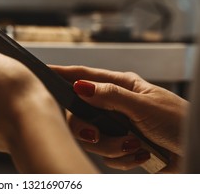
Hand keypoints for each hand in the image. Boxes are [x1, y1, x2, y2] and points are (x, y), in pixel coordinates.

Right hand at [50, 65, 188, 172]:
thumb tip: (82, 86)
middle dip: (89, 129)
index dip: (65, 74)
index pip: (86, 76)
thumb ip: (111, 96)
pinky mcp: (121, 146)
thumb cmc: (179, 121)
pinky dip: (122, 159)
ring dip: (112, 147)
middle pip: (80, 114)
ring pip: (91, 137)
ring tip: (134, 146)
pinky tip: (140, 154)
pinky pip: (106, 155)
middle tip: (99, 135)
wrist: (195, 150)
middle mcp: (114, 105)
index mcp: (121, 86)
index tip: (45, 72)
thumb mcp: (144, 105)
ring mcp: (116, 126)